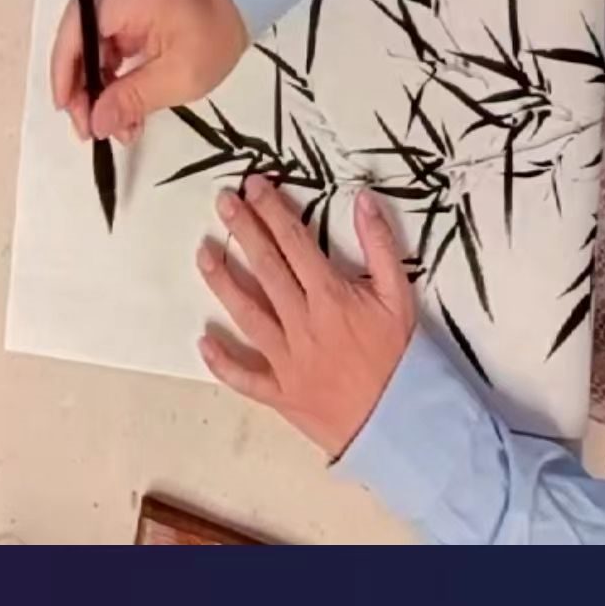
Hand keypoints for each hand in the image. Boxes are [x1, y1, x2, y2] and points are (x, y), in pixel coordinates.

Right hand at [51, 0, 247, 145]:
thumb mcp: (179, 75)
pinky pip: (117, 37)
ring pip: (99, 43)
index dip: (64, 74)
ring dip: (103, 84)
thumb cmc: (220, 28)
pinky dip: (118, 69)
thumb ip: (132, 99)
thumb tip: (97, 122)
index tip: (68, 110)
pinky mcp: (140, 2)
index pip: (74, 33)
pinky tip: (129, 101)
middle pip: (82, 39)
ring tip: (119, 124)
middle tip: (93, 128)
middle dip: (85, 88)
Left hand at [198, 179, 414, 457]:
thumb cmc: (401, 358)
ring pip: (246, 314)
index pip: (294, 242)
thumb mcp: (401, 295)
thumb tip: (363, 201)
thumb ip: (381, 246)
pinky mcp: (280, 391)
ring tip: (203, 254)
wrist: (401, 419)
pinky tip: (203, 341)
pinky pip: (244, 376)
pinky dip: (222, 361)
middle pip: (265, 268)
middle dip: (243, 230)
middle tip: (222, 202)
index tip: (254, 186)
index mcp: (331, 296)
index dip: (272, 210)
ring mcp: (287, 359)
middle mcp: (302, 323)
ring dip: (222, 282)